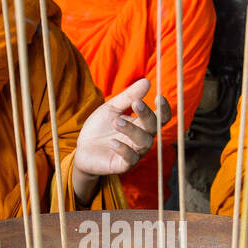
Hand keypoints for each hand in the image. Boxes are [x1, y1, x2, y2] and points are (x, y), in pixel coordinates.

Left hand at [73, 77, 170, 197]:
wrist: (83, 148)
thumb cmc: (100, 127)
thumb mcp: (111, 108)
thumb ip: (128, 96)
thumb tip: (147, 81)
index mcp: (142, 124)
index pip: (161, 118)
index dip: (164, 109)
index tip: (159, 97)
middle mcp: (142, 138)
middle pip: (154, 128)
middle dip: (147, 115)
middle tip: (135, 103)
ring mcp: (134, 152)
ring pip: (144, 142)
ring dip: (132, 130)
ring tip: (116, 121)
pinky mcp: (123, 165)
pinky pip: (130, 159)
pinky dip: (123, 149)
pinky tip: (113, 142)